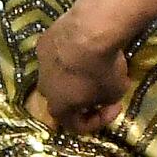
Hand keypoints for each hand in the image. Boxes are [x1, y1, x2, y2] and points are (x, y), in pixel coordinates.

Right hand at [34, 14, 131, 133]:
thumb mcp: (115, 92)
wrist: (88, 30)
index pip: (77, 125)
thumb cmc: (102, 68)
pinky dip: (70, 54)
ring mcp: (40, 64)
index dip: (99, 120)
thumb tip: (105, 96)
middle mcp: (44, 89)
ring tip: (94, 65)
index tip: (115, 106)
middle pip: (64, 99)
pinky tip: (85, 46)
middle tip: (102, 89)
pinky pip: (57, 54)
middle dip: (84, 98)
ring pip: (58, 75)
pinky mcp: (43, 42)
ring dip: (75, 75)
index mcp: (59, 108)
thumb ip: (107, 100)